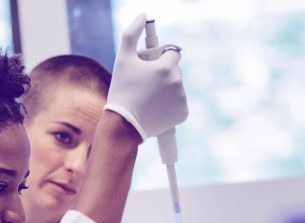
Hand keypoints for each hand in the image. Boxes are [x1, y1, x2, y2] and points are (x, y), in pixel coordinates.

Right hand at [104, 13, 188, 139]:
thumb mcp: (122, 59)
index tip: (150, 68)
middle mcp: (177, 82)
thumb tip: (142, 16)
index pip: (173, 53)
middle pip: (174, 71)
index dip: (160, 59)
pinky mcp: (183, 113)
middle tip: (145, 86)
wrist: (123, 125)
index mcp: (166, 67)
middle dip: (162, 76)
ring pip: (176, 87)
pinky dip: (170, 106)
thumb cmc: (121, 90)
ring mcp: (181, 99)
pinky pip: (179, 104)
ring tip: (149, 99)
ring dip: (166, 90)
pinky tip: (156, 109)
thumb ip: (131, 33)